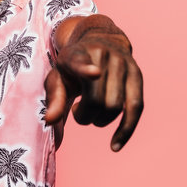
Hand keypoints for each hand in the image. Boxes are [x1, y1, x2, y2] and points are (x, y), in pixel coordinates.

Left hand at [44, 35, 143, 151]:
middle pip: (97, 100)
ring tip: (90, 112)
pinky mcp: (137, 74)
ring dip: (100, 121)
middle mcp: (102, 55)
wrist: (100, 41)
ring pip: (115, 107)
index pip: (80, 63)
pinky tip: (114, 145)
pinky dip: (126, 130)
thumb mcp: (58, 77)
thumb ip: (54, 98)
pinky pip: (136, 108)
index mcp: (76, 54)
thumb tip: (49, 121)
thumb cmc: (72, 66)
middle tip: (78, 110)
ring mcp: (122, 63)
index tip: (94, 74)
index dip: (86, 69)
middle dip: (85, 117)